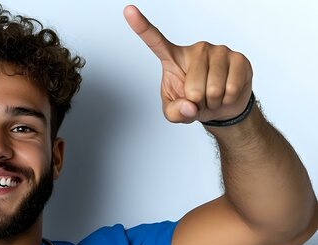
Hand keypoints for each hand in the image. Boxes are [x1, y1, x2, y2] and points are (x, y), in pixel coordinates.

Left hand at [123, 5, 252, 123]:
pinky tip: (226, 93)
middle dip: (197, 102)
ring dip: (213, 101)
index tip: (128, 10)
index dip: (141, 26)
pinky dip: (228, 99)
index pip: (154, 40)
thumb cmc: (193, 103)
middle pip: (193, 87)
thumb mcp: (175, 112)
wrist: (221, 106)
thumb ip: (175, 112)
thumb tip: (190, 107)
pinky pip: (231, 88)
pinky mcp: (238, 58)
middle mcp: (195, 49)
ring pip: (214, 89)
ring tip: (212, 96)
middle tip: (200, 99)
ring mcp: (218, 50)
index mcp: (173, 58)